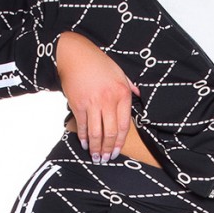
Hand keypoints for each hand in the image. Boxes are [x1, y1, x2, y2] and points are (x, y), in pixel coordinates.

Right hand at [56, 31, 141, 163]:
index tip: (118, 151)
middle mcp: (108, 100)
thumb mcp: (119, 72)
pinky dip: (83, 137)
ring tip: (96, 157)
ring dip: (96, 148)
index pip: (125, 124)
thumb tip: (139, 95)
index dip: (121, 141)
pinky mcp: (78, 104)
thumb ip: (130, 86)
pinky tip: (84, 144)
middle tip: (106, 159)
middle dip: (108, 148)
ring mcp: (93, 103)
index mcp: (122, 93)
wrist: (74, 54)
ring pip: (96, 132)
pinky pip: (83, 125)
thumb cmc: (98, 63)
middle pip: (111, 132)